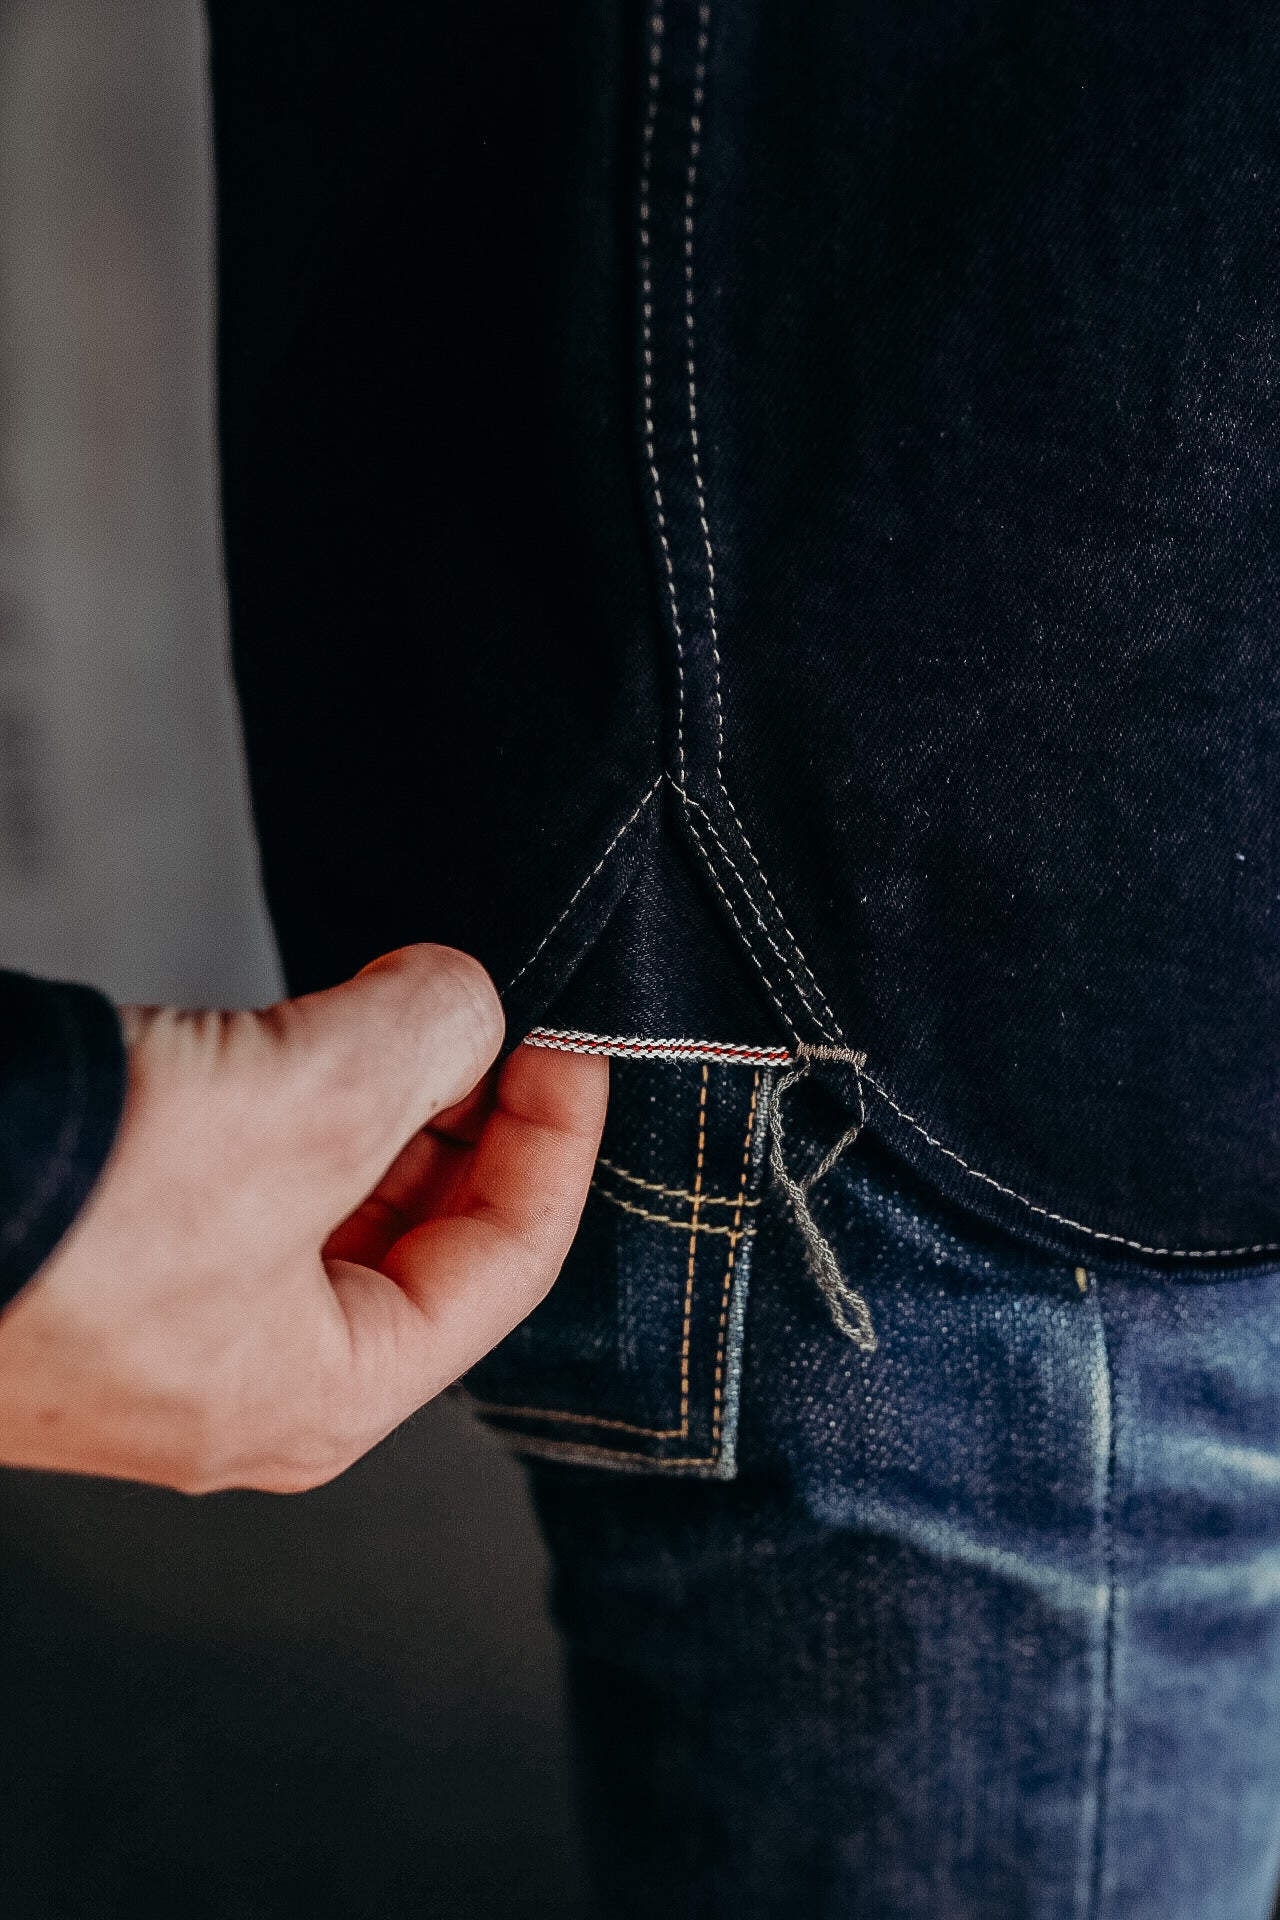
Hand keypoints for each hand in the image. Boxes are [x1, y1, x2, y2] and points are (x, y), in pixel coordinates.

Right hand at [0, 946, 606, 1492]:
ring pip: (328, 1207)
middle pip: (422, 1243)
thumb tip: (466, 1003)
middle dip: (463, 1120)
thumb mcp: (301, 1107)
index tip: (574, 1042)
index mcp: (326, 1396)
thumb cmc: (64, 1212)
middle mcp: (250, 1384)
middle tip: (483, 1017)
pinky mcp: (103, 1260)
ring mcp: (167, 1330)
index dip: (560, 1141)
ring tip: (391, 1008)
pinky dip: (287, 1106)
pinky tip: (286, 1038)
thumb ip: (421, 1044)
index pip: (509, 1268)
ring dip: (374, 1103)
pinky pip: (241, 1184)